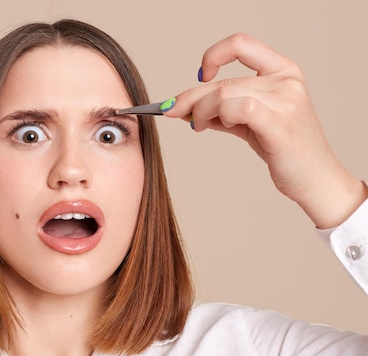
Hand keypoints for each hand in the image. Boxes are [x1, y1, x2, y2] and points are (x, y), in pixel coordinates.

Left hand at [163, 33, 367, 228]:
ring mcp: (286, 100)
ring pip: (223, 94)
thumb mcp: (251, 122)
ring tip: (196, 125)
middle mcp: (286, 79)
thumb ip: (222, 110)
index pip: (240, 44)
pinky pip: (237, 108)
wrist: (315, 179)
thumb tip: (185, 107)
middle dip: (191, 97)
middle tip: (173, 111)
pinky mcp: (279, 124)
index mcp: (283, 70)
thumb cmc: (284, 150)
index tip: (201, 76)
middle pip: (223, 80)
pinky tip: (210, 127)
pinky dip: (216, 116)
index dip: (213, 56)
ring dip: (199, 110)